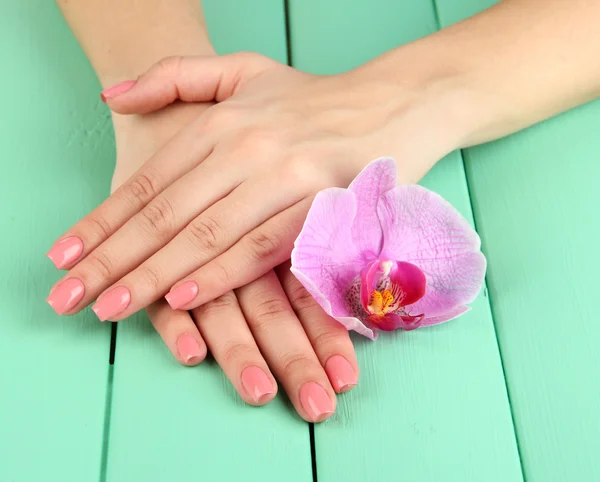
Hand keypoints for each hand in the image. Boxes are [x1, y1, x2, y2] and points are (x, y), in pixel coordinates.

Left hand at [68, 99, 358, 421]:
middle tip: (70, 297)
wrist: (396, 103)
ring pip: (207, 235)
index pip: (149, 181)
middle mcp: (248, 147)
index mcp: (223, 120)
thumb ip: (177, 76)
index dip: (102, 221)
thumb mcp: (245, 70)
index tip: (64, 255)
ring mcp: (286, 177)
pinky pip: (263, 248)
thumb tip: (112, 96)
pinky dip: (221, 274)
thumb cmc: (316, 97)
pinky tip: (183, 297)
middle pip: (166, 215)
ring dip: (155, 276)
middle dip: (114, 260)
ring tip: (111, 306)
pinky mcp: (322, 206)